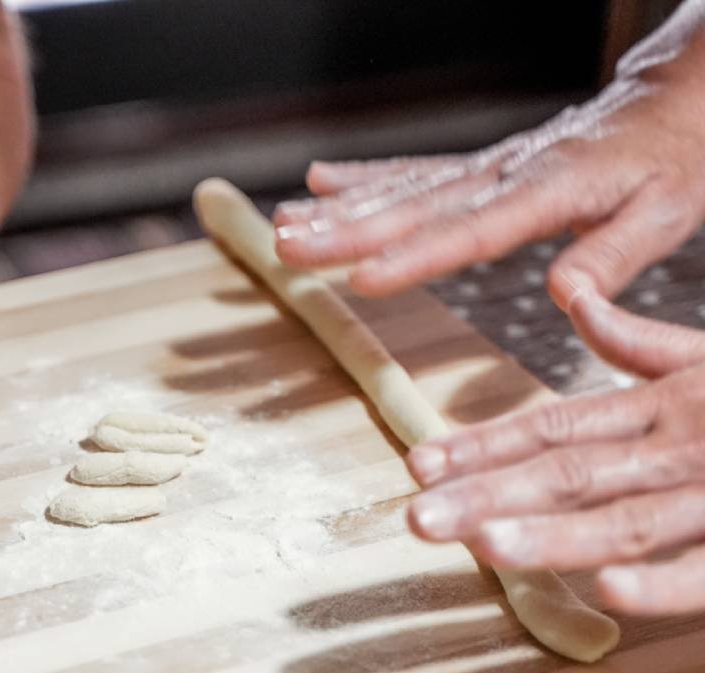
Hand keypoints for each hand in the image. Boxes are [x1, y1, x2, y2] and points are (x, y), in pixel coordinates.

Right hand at [273, 6, 704, 309]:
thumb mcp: (667, 211)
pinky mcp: (481, 165)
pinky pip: (415, 171)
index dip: (418, 257)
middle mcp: (506, 172)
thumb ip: (615, 253)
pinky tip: (320, 180)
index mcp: (551, 188)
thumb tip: (565, 295)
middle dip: (347, 231)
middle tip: (288, 248)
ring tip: (284, 226)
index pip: (474, 231)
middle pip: (415, 207)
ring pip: (402, 189)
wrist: (676, 100)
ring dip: (339, 210)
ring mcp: (488, 166)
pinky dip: (365, 177)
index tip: (364, 280)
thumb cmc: (675, 161)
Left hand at [406, 291, 704, 615]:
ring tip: (486, 546)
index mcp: (667, 404)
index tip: (419, 464)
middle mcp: (685, 442)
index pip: (555, 425)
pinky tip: (609, 595)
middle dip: (489, 495)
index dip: (483, 445)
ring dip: (555, 535)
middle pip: (572, 473)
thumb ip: (640, 343)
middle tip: (417, 516)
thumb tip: (572, 298)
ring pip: (630, 516)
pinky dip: (667, 581)